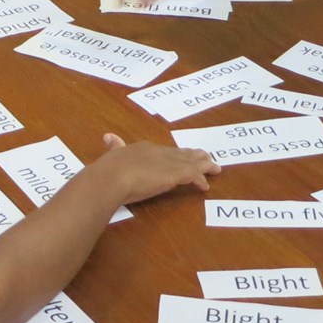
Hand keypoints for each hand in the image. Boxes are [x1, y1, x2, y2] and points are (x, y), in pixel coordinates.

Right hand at [92, 132, 218, 202]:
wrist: (113, 176)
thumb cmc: (109, 169)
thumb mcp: (112, 156)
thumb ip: (114, 147)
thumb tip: (108, 136)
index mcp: (144, 148)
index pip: (165, 151)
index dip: (176, 153)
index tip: (184, 154)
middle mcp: (159, 152)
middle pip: (182, 153)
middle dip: (195, 155)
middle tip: (206, 157)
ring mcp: (169, 163)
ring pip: (193, 162)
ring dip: (204, 165)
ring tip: (215, 168)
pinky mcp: (176, 174)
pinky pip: (194, 175)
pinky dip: (201, 180)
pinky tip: (205, 186)